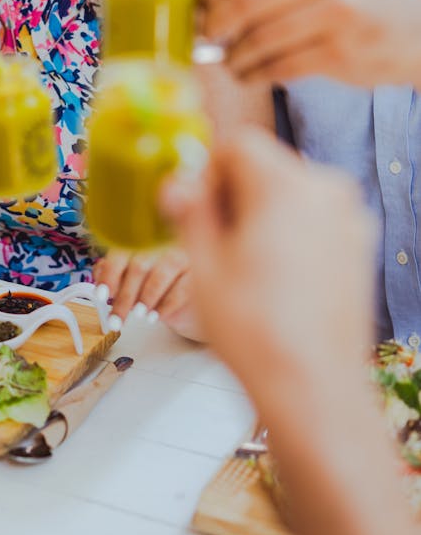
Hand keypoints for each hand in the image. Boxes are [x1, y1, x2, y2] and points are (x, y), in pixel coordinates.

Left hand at [93, 247, 202, 337]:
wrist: (197, 304)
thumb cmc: (161, 289)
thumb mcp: (134, 283)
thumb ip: (115, 273)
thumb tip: (98, 274)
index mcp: (144, 241)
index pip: (122, 251)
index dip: (110, 273)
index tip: (101, 294)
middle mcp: (164, 244)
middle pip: (139, 265)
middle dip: (124, 296)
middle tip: (116, 319)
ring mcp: (185, 256)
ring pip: (160, 273)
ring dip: (146, 298)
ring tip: (140, 315)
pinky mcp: (201, 274)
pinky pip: (181, 288)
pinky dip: (166, 305)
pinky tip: (157, 315)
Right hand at [159, 128, 374, 399]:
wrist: (314, 390)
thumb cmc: (257, 333)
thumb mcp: (203, 267)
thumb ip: (190, 213)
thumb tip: (174, 184)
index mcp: (286, 186)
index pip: (240, 144)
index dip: (209, 168)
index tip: (194, 204)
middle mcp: (327, 191)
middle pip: (267, 166)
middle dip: (234, 192)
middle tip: (210, 238)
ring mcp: (350, 219)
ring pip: (291, 192)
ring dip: (261, 212)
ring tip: (241, 263)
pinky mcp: (359, 245)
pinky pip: (315, 218)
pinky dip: (290, 231)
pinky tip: (272, 276)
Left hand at [202, 0, 420, 86]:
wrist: (417, 31)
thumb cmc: (354, 2)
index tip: (196, 10)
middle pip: (246, 1)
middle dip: (214, 26)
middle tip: (205, 41)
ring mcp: (337, 15)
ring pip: (260, 38)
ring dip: (233, 57)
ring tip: (229, 62)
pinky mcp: (341, 53)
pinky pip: (280, 66)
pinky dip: (254, 74)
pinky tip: (249, 75)